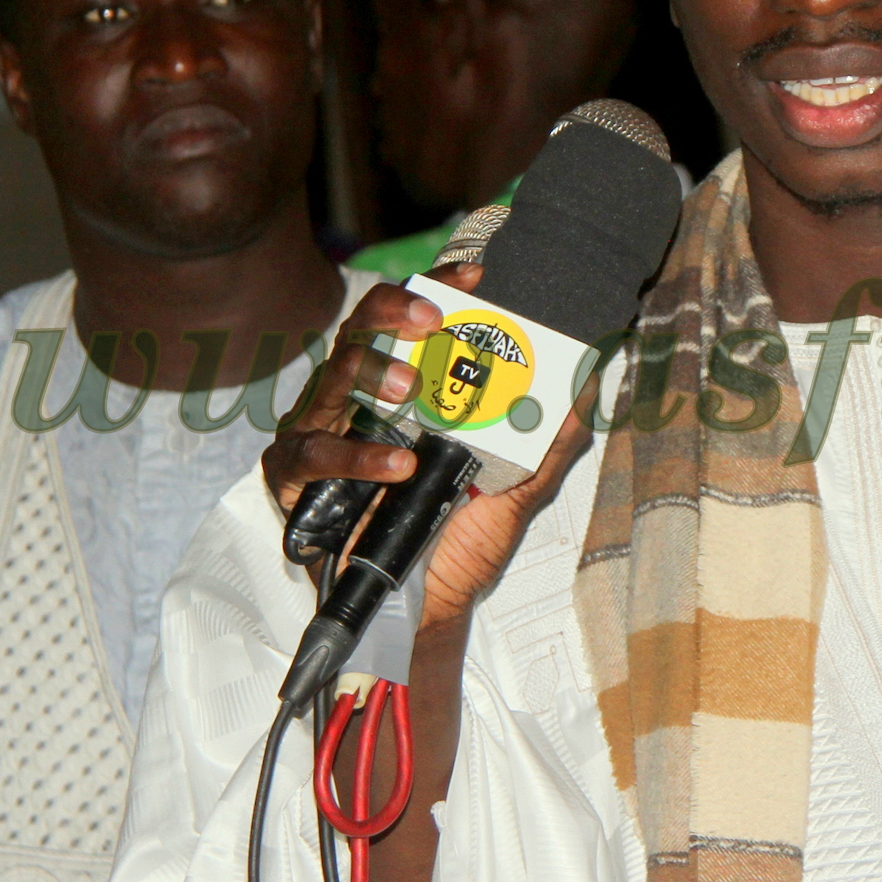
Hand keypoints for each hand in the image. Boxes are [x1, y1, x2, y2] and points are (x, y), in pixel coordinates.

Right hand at [264, 264, 595, 627]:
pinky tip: (396, 467)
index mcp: (405, 388)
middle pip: (360, 329)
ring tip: (406, 389)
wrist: (423, 607)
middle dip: (394, 312)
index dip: (440, 288)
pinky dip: (355, 456)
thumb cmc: (456, 536)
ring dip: (371, 374)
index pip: (414, 322)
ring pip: (329, 377)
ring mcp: (320, 432)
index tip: (477, 274)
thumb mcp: (516, 488)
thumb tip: (588, 385)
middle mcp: (358, 399)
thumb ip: (548, 440)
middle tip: (432, 319)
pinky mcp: (293, 479)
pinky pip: (312, 454)